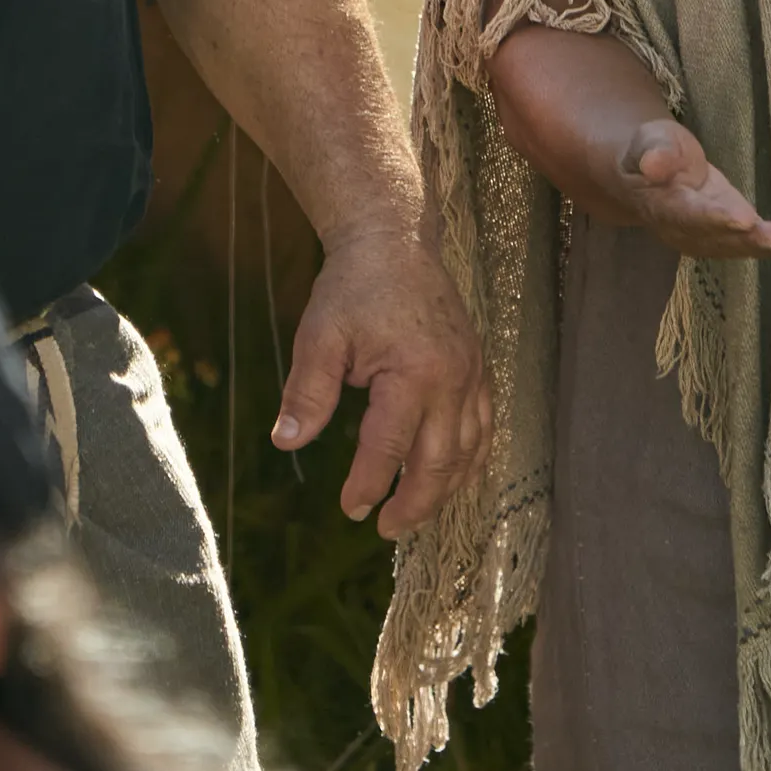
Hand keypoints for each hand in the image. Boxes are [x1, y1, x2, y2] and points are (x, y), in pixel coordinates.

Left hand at [273, 224, 493, 538]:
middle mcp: (453, 379)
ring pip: (470, 451)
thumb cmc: (353, 287)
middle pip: (441, 461)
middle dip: (414, 503)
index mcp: (414, 372)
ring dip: (444, 490)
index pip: (390, 447)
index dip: (368, 484)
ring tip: (414, 513)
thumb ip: (307, 393)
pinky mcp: (478, 369)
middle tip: (386, 528)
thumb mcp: (319, 336)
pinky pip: (483, 427)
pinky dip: (469, 460)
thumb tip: (286, 443)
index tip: (349, 509)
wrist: (394, 241)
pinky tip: (448, 477)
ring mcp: (472, 374)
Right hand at [619, 118, 770, 264]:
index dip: (716, 217)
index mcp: (663, 204)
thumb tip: (652, 163)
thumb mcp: (650, 141)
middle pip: (717, 236)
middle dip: (747, 238)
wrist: (649, 172)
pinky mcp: (721, 233)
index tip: (742, 218)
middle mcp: (683, 228)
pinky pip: (743, 243)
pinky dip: (768, 249)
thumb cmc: (653, 149)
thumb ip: (654, 152)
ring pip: (733, 244)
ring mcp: (703, 235)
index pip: (690, 213)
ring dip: (761, 247)